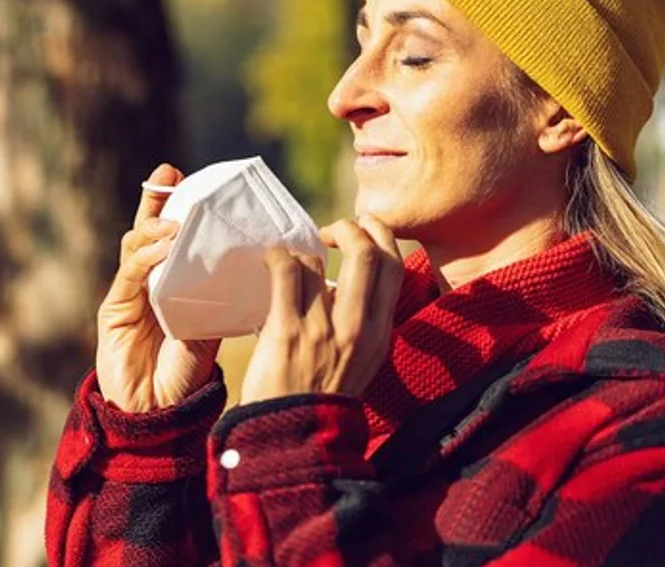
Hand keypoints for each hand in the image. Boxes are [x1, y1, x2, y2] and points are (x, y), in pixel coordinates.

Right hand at [96, 164, 221, 412]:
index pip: (171, 236)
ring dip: (154, 227)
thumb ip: (220, 297)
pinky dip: (146, 258)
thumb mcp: (211, 326)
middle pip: (148, 231)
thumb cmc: (187, 375)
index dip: (175, 206)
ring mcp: (128, 294)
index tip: (186, 176)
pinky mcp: (113, 310)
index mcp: (171, 283)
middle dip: (156, 199)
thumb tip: (258, 266)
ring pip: (135, 245)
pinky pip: (130, 274)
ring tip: (176, 221)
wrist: (157, 416)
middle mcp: (146, 283)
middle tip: (169, 173)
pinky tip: (163, 248)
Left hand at [239, 216, 402, 404]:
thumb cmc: (322, 396)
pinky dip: (276, 257)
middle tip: (332, 230)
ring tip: (288, 261)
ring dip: (301, 253)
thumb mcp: (362, 361)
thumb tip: (343, 283)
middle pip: (368, 253)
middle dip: (350, 228)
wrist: (294, 437)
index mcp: (380, 334)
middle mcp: (357, 328)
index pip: (395, 267)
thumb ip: (362, 323)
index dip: (380, 236)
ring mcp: (323, 329)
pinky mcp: (288, 331)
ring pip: (317, 261)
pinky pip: (286, 272)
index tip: (363, 230)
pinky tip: (270, 261)